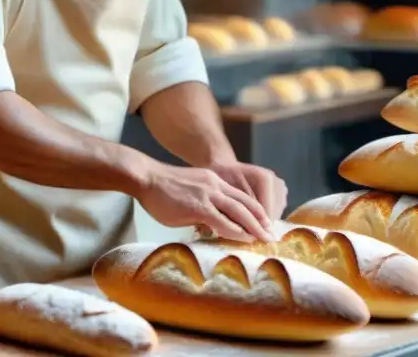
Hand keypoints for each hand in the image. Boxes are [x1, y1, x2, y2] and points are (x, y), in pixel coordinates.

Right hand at [133, 161, 274, 242]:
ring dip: (255, 227)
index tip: (264, 225)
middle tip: (272, 235)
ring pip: (240, 212)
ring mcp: (208, 195)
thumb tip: (209, 226)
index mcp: (214, 181)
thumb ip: (202, 207)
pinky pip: (223, 221)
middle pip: (247, 204)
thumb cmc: (162, 189)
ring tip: (264, 240)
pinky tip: (244, 239)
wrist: (146, 178)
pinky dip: (236, 231)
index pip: (242, 197)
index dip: (256, 211)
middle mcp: (216, 185)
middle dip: (262, 221)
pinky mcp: (199, 206)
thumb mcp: (189, 194)